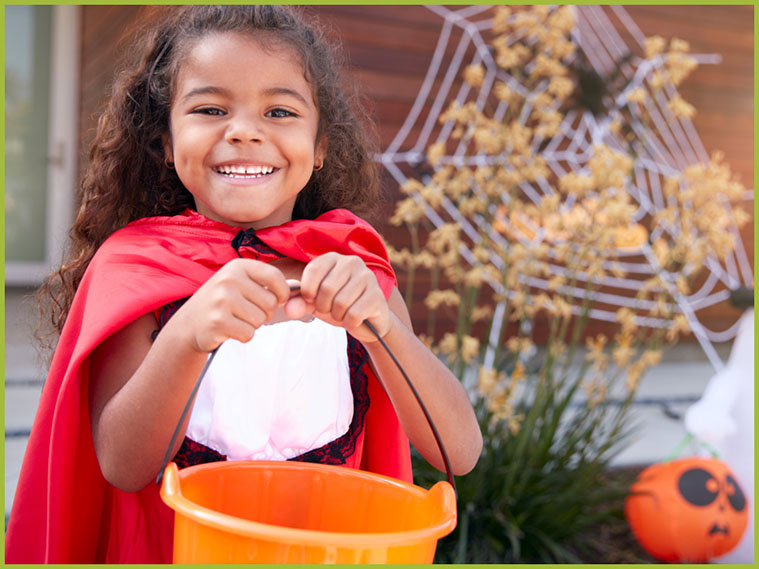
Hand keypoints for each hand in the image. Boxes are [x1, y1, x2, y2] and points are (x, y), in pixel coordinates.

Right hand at [173, 258, 290, 352]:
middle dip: (263, 313)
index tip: (277, 300)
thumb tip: (299, 287)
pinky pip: (248, 333)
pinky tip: (229, 329)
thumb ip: (267, 284)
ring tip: (235, 319)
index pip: (275, 277)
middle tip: (245, 312)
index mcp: (237, 267)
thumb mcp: (240, 284)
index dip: (283, 293)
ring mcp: (222, 300)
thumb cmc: (221, 303)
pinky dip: (242, 335)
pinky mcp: (218, 321)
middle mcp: (229, 280)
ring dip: (252, 325)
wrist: (189, 324)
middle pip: (270, 303)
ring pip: (260, 320)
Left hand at [283, 252, 392, 342]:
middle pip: (327, 289)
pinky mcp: (377, 296)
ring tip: (344, 313)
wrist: (367, 323)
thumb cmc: (337, 307)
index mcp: (333, 258)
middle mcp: (352, 262)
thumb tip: (289, 309)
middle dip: (323, 307)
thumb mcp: (314, 303)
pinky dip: (350, 323)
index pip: (313, 271)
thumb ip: (299, 302)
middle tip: (331, 309)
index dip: (307, 292)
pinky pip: (354, 315)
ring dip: (338, 316)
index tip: (313, 299)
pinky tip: (355, 320)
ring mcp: (368, 277)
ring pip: (341, 303)